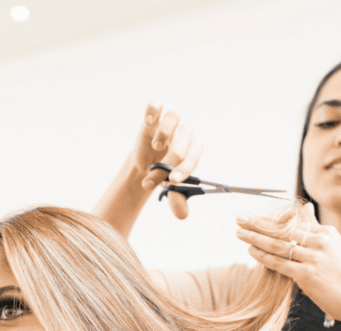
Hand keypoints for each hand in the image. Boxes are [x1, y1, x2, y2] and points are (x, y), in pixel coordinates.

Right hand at [131, 99, 203, 219]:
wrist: (145, 165)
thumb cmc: (163, 175)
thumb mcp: (170, 190)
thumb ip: (177, 201)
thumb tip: (183, 215)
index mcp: (193, 150)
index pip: (195, 154)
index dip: (185, 168)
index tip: (172, 181)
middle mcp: (183, 134)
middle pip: (180, 145)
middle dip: (165, 166)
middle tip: (151, 179)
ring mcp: (168, 124)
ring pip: (175, 117)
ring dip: (164, 133)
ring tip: (155, 147)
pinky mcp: (153, 117)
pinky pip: (156, 104)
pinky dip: (153, 110)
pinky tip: (149, 122)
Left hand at [234, 203, 340, 324]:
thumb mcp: (336, 249)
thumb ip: (317, 231)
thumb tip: (306, 210)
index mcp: (327, 233)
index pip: (292, 223)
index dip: (270, 220)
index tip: (254, 218)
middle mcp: (321, 241)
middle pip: (282, 230)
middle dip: (258, 224)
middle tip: (240, 219)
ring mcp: (315, 258)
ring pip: (278, 245)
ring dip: (255, 238)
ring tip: (239, 233)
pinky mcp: (308, 275)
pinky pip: (280, 263)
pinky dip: (264, 256)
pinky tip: (251, 251)